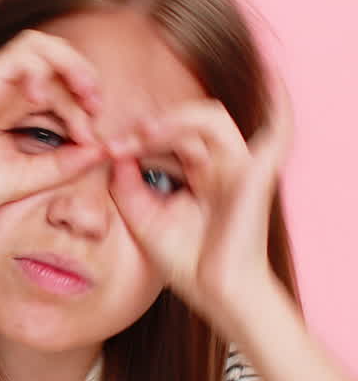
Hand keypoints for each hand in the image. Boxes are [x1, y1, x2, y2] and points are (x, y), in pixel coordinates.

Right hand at [0, 29, 106, 221]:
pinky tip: (44, 100)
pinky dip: (42, 69)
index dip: (84, 107)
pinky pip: (20, 53)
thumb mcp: (29, 177)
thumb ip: (64, 164)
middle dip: (85, 79)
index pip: (60, 88)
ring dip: (70, 64)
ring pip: (40, 45)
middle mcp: (5, 89)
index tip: (93, 139)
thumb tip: (102, 150)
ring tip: (84, 96)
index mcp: (14, 108)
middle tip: (96, 109)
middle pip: (56, 59)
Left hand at [108, 77, 293, 334]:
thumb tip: (113, 156)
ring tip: (145, 133)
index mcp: (197, 174)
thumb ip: (126, 187)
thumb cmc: (188, 264)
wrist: (218, 293)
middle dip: (148, 129)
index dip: (136, 138)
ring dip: (175, 120)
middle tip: (118, 143)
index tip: (105, 150)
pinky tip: (268, 87)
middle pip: (184, 124)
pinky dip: (276, 102)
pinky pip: (272, 128)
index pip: (166, 139)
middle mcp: (220, 165)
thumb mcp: (143, 220)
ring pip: (209, 118)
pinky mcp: (257, 173)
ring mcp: (240, 166)